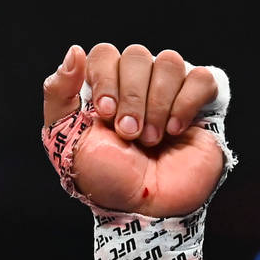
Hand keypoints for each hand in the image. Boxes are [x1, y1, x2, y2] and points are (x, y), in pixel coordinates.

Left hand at [43, 44, 223, 216]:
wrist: (147, 207)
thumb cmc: (106, 177)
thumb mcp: (66, 139)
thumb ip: (58, 95)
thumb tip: (73, 51)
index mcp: (104, 87)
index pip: (104, 53)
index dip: (105, 78)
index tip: (104, 113)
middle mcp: (136, 83)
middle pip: (135, 55)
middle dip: (131, 98)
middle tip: (129, 134)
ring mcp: (169, 90)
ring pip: (169, 61)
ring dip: (156, 104)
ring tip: (151, 140)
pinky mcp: (200, 101)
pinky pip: (200, 77)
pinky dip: (185, 104)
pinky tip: (175, 130)